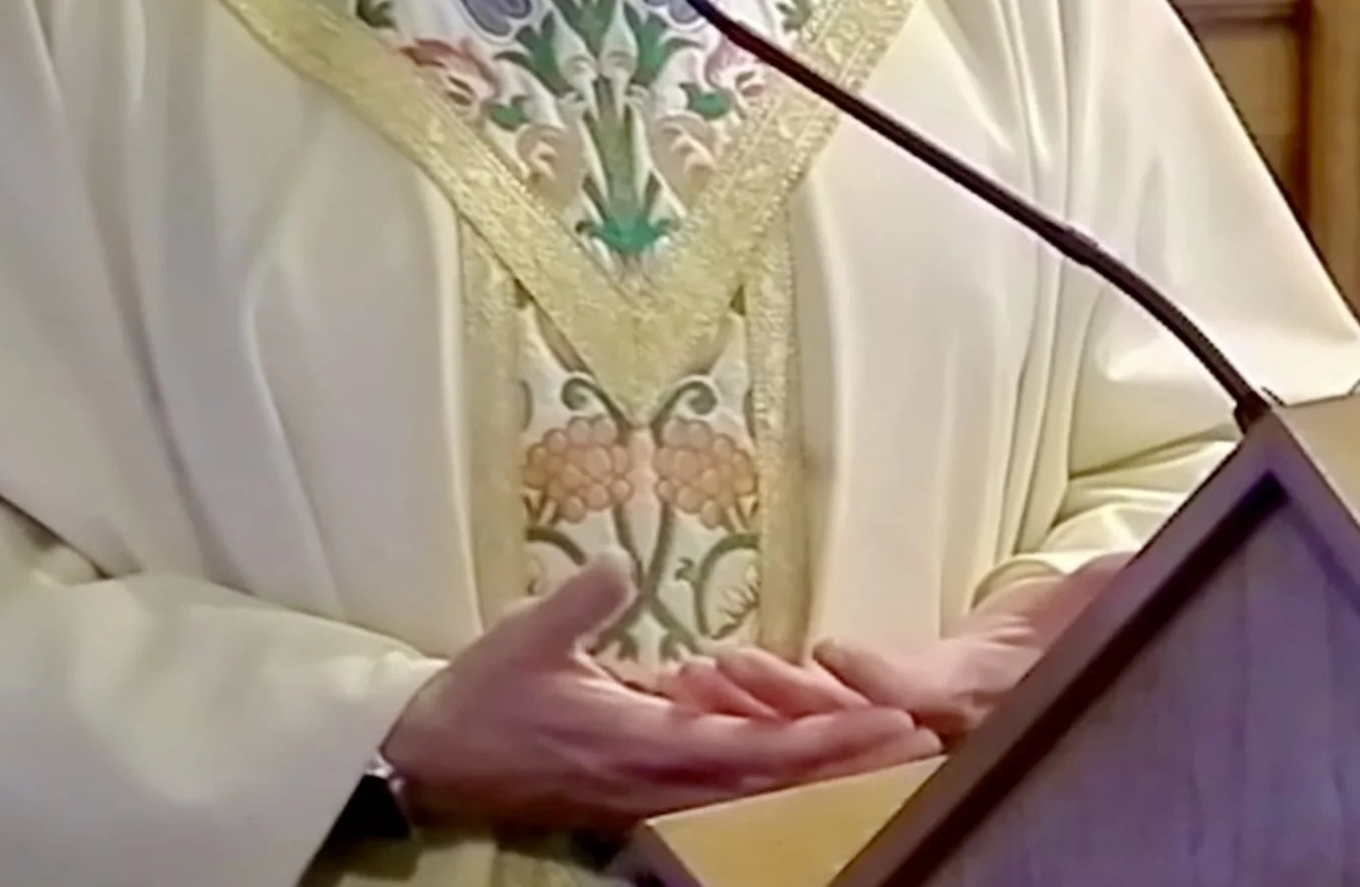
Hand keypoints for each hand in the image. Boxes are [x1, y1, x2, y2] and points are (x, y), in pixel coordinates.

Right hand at [381, 558, 941, 835]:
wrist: (437, 754)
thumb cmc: (484, 692)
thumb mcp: (529, 636)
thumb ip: (583, 602)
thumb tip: (625, 565)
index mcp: (643, 746)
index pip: (756, 753)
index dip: (827, 741)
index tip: (888, 723)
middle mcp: (660, 782)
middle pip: (777, 785)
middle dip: (849, 763)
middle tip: (921, 739)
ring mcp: (652, 794)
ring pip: (757, 792)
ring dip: (820, 770)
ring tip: (883, 745)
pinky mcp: (641, 790)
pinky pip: (722, 786)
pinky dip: (770, 771)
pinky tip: (798, 748)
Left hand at [671, 556, 1128, 745]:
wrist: (1080, 641)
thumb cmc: (1096, 614)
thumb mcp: (1106, 598)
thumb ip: (1106, 586)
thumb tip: (1129, 562)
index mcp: (982, 688)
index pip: (925, 691)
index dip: (881, 677)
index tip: (836, 653)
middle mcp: (936, 713)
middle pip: (851, 716)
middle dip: (782, 702)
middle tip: (716, 675)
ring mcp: (905, 709)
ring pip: (819, 716)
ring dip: (755, 696)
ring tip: (691, 675)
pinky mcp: (883, 692)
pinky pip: (815, 700)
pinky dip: (765, 686)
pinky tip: (710, 673)